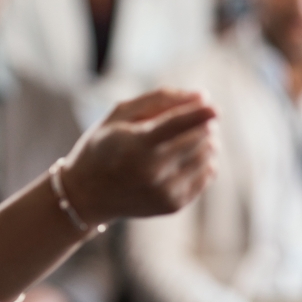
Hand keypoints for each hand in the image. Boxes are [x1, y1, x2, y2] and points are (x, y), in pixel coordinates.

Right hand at [61, 89, 217, 224]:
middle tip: (198, 119)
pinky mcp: (174, 205)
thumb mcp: (119, 115)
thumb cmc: (103, 146)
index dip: (198, 113)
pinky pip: (206, 175)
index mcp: (135, 145)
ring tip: (192, 136)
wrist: (86, 195)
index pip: (176, 124)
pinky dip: (204, 161)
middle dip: (204, 124)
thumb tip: (202, 96)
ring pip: (207, 157)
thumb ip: (158, 100)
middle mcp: (151, 171)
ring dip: (207, 142)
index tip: (214, 107)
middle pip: (197, 139)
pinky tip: (187, 156)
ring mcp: (164, 191)